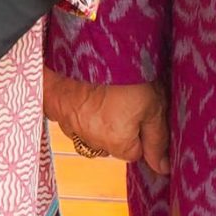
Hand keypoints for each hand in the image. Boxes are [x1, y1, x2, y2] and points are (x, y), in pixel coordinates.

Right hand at [45, 74, 169, 173]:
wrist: (88, 46)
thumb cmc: (125, 75)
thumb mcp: (154, 106)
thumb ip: (157, 141)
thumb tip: (162, 169)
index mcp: (117, 143)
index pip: (134, 151)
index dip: (140, 130)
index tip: (140, 110)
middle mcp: (90, 139)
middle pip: (109, 143)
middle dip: (117, 127)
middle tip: (122, 98)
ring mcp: (68, 124)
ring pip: (87, 132)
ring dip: (94, 119)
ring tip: (102, 92)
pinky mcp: (52, 108)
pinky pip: (66, 118)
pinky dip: (73, 108)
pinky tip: (80, 91)